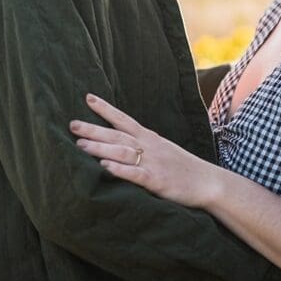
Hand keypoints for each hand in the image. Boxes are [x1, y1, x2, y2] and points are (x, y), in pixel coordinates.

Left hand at [69, 94, 219, 207]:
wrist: (208, 181)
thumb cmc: (182, 167)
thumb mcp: (162, 149)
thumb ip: (142, 145)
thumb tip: (119, 143)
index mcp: (149, 138)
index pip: (123, 119)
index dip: (105, 109)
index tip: (87, 98)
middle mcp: (149, 146)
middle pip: (117, 134)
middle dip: (93, 129)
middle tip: (72, 124)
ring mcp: (153, 163)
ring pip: (122, 152)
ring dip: (100, 148)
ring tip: (80, 145)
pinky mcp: (157, 181)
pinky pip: (136, 174)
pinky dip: (120, 170)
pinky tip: (105, 167)